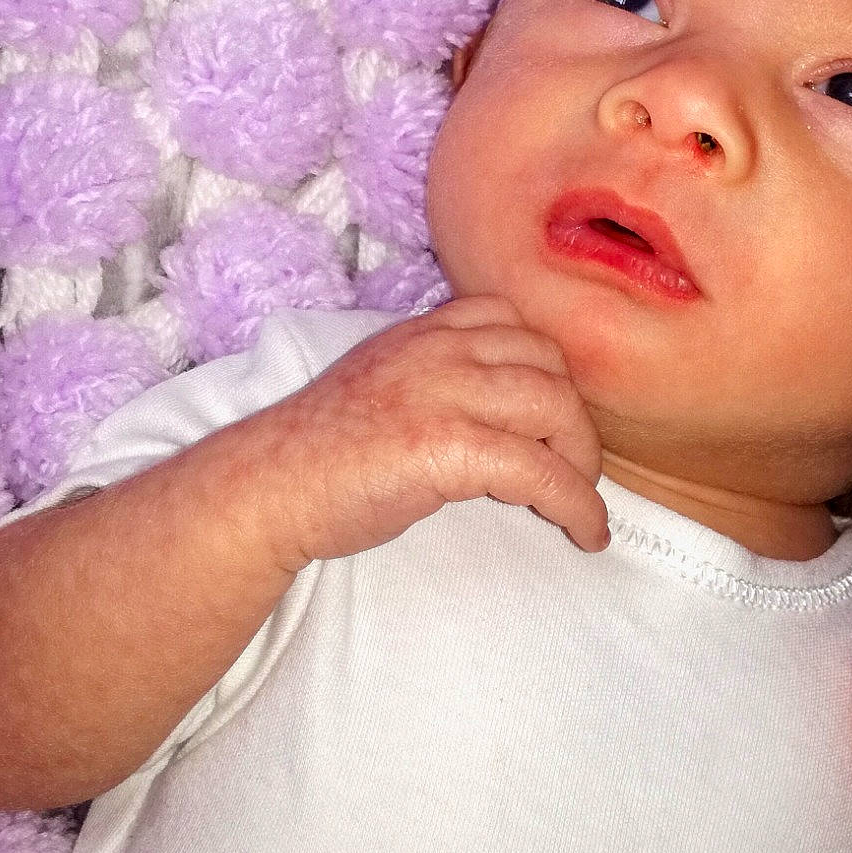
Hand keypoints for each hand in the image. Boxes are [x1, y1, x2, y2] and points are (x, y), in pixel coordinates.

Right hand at [258, 295, 608, 570]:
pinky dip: (577, 505)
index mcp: (420, 333)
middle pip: (548, 364)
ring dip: (582, 461)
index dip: (544, 367)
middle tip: (571, 466)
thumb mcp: (379, 384)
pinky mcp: (449, 447)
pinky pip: (542, 472)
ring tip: (579, 500)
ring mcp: (444, 393)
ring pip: (556, 409)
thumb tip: (492, 410)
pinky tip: (585, 533)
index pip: (509, 319)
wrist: (267, 489)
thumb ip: (432, 378)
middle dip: (572, 418)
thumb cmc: (317, 454)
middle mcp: (437, 350)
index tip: (548, 415)